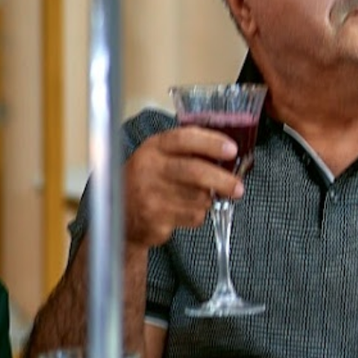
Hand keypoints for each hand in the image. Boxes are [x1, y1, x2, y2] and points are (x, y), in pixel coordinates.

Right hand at [124, 127, 243, 249]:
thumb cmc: (148, 180)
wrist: (119, 214)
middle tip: (238, 187)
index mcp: (153, 148)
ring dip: (208, 200)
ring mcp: (150, 195)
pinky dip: (198, 215)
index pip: (184, 139)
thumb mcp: (161, 157)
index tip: (232, 149)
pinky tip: (185, 210)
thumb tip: (230, 154)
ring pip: (198, 197)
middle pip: (194, 172)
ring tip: (200, 197)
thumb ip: (189, 152)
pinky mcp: (155, 218)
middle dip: (223, 180)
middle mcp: (149, 169)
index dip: (211, 143)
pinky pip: (193, 216)